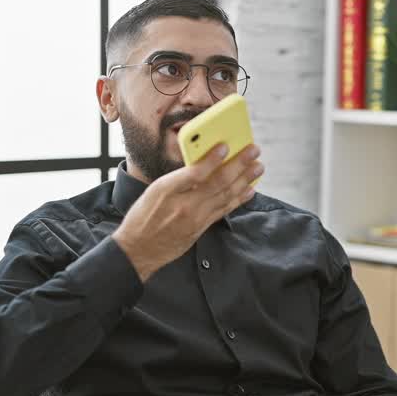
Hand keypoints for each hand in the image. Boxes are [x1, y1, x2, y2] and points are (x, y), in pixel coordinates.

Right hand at [113, 143, 262, 280]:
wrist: (138, 250)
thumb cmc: (143, 216)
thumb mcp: (154, 191)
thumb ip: (178, 178)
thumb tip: (203, 163)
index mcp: (167, 191)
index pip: (195, 173)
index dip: (213, 159)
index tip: (225, 146)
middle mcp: (184, 205)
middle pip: (218, 183)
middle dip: (239, 165)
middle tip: (253, 151)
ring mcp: (195, 219)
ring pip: (226, 196)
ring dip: (245, 180)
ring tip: (258, 167)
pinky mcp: (201, 228)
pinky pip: (224, 211)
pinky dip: (238, 199)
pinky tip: (249, 190)